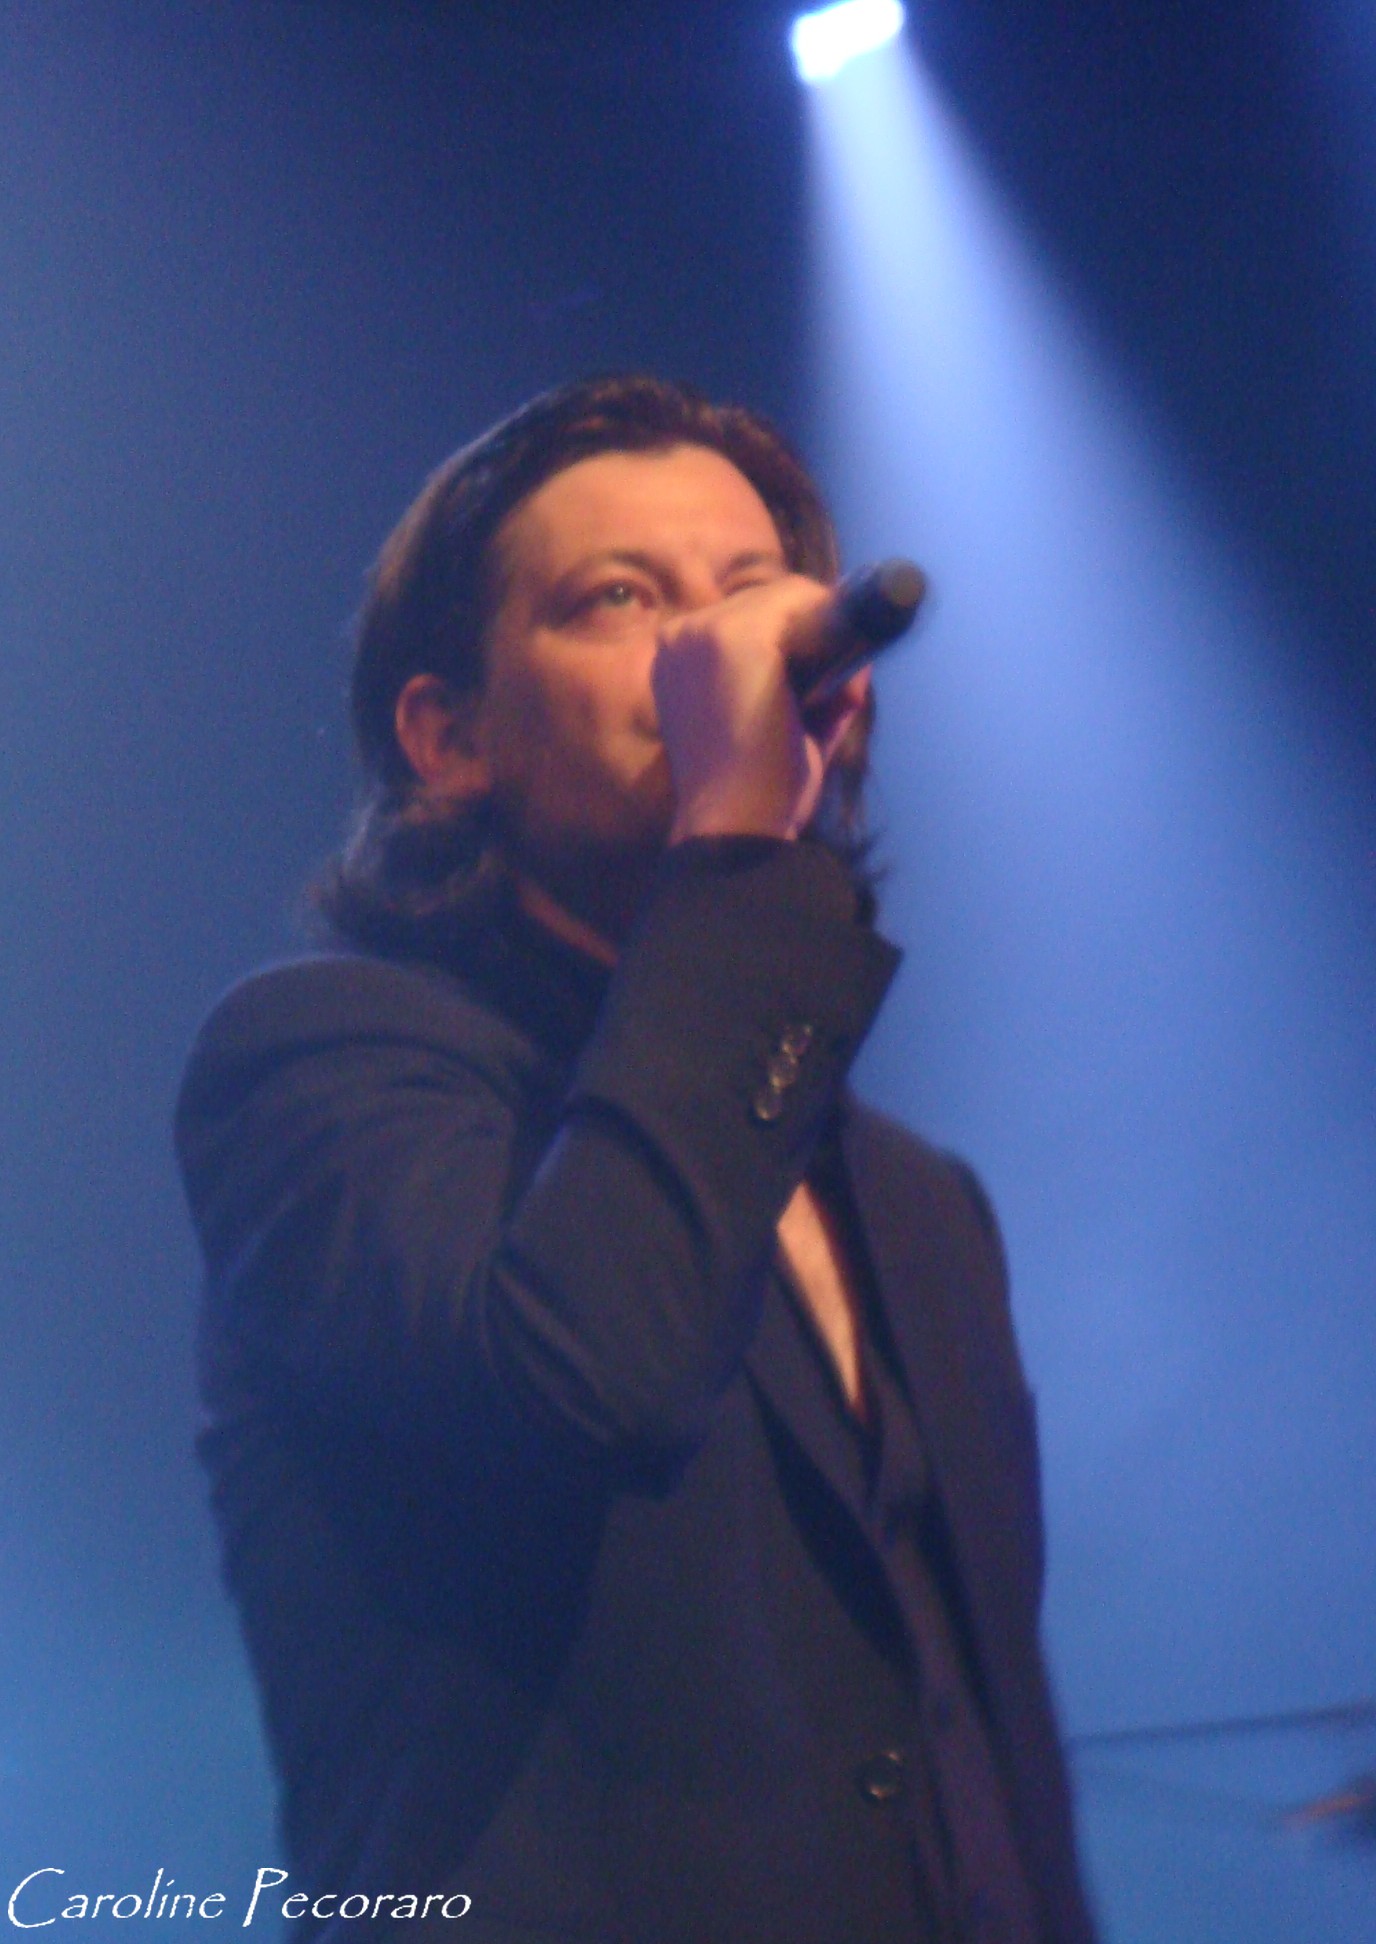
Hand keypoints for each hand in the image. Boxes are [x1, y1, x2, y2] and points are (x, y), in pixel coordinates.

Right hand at [653, 576, 870, 843]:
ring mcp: (706, 632)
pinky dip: (835, 633)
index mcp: (679, 659)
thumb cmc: (758, 792)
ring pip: (792, 595)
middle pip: (773, 598)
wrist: (736, 829)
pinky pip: (804, 602)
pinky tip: (837, 687)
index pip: (752, 616)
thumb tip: (857, 659)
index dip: (797, 642)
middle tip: (835, 698)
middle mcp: (682, 636)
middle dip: (816, 635)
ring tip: (832, 700)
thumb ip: (814, 688)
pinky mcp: (737, 637)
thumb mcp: (781, 728)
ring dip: (827, 634)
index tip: (821, 684)